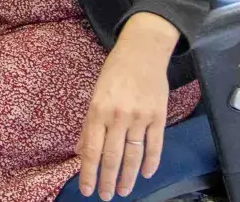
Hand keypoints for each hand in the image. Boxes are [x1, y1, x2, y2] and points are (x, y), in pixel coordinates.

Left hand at [78, 13, 180, 199]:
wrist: (143, 52)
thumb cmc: (115, 73)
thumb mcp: (95, 95)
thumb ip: (89, 125)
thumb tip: (81, 151)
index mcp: (98, 110)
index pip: (92, 150)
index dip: (89, 173)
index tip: (87, 190)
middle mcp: (118, 116)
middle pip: (112, 157)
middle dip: (107, 180)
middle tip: (106, 196)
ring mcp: (140, 117)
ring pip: (133, 155)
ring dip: (128, 177)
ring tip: (123, 191)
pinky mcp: (159, 116)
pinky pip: (155, 145)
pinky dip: (150, 162)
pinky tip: (145, 174)